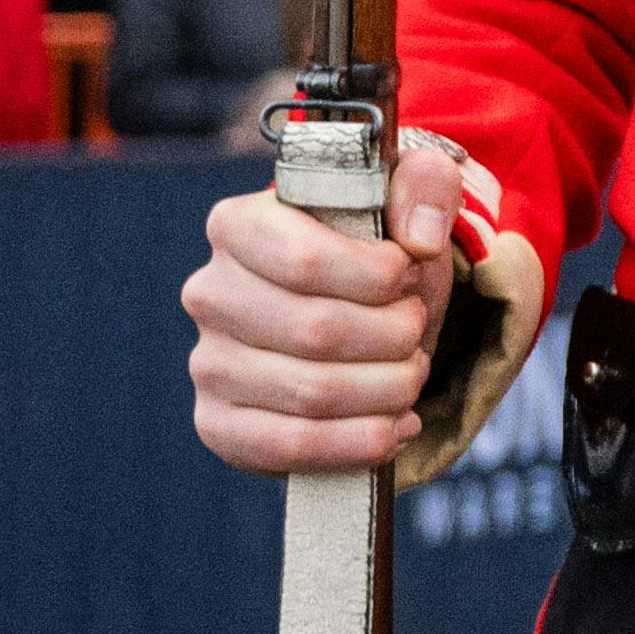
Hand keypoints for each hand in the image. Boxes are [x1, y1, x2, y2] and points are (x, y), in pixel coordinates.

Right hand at [179, 127, 468, 476]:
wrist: (357, 317)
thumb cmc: (377, 255)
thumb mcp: (410, 201)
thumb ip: (426, 185)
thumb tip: (420, 240)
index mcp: (239, 226)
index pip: (305, 262)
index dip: (378, 277)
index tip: (409, 276)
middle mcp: (210, 294)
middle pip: (317, 332)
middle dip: (394, 337)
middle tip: (415, 331)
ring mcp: (208, 364)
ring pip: (313, 393)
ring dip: (389, 389)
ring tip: (411, 374)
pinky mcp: (220, 425)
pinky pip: (291, 448)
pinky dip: (362, 442)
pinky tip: (394, 423)